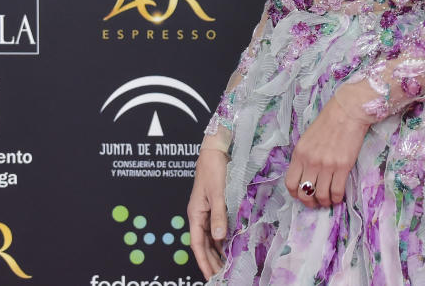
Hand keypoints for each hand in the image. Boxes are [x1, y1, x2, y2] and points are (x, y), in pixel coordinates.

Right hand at [187, 147, 229, 278]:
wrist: (215, 151)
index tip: (210, 275)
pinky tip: (229, 247)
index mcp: (195, 214)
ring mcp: (206, 212)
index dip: (203, 261)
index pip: (197, 244)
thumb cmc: (213, 170)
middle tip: (220, 276)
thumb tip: (219, 237)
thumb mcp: (217, 193)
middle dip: (210, 261)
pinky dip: (222, 240)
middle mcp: (199, 215)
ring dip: (217, 252)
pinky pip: (216, 229)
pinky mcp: (214, 207)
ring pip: (210, 238)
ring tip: (225, 266)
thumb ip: (218, 215)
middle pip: (203, 244)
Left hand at [285, 89, 371, 208]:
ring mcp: (326, 165)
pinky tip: (338, 196)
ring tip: (328, 200)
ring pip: (321, 195)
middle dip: (309, 202)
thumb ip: (304, 156)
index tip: (302, 196)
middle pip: (305, 193)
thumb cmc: (329, 122)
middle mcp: (310, 161)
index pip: (290, 183)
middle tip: (315, 202)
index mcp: (299, 153)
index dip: (295, 194)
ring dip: (324, 202)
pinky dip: (337, 198)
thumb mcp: (308, 138)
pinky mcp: (343, 166)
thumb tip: (306, 175)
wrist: (347, 112)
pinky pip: (336, 191)